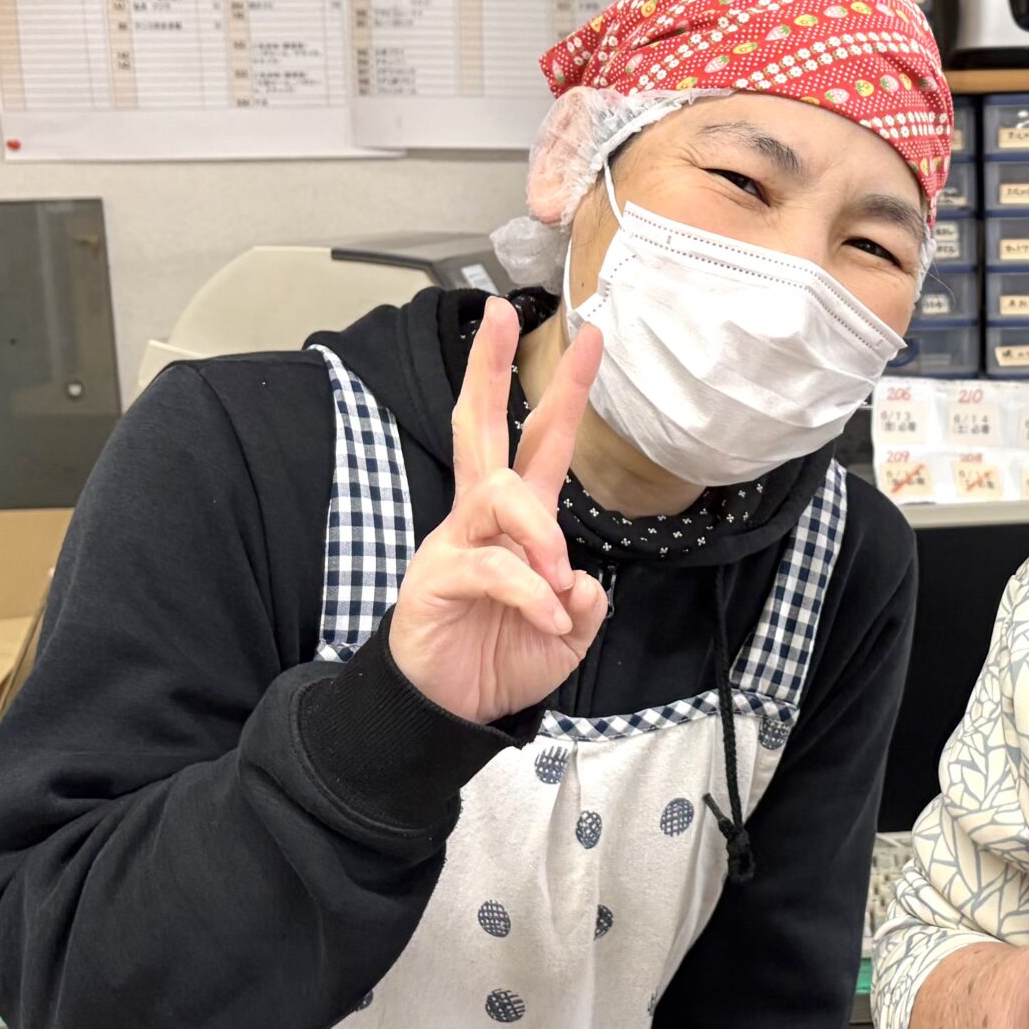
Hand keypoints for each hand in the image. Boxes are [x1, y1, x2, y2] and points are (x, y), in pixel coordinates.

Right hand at [387, 298, 609, 723]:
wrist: (447, 712)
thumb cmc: (500, 660)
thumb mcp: (568, 633)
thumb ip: (585, 600)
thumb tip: (583, 578)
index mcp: (517, 521)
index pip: (543, 442)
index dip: (567, 393)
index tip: (591, 338)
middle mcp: (481, 519)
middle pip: (481, 428)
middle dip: (491, 371)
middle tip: (501, 317)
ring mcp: (454, 544)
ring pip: (497, 497)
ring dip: (540, 531)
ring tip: (559, 574)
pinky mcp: (437, 580)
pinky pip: (492, 569)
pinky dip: (530, 594)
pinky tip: (547, 620)